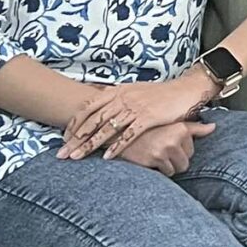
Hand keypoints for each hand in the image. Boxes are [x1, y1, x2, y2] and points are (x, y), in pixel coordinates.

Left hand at [61, 74, 212, 159]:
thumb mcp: (134, 89)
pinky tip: (106, 157)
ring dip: (90, 145)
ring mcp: (135, 108)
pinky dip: (116, 147)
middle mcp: (123, 98)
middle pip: (93, 121)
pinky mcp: (148, 118)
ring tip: (77, 157)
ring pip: (107, 129)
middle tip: (62, 153)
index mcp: (118, 91)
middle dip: (75, 138)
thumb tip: (96, 96)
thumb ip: (115, 96)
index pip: (89, 107)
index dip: (75, 123)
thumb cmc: (159, 93)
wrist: (185, 90)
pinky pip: (128, 135)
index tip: (63, 137)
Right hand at [113, 118, 214, 175]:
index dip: (181, 149)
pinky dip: (160, 169)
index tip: (170, 144)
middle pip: (186, 160)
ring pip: (177, 168)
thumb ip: (194, 127)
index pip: (192, 148)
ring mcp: (164, 150)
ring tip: (157, 154)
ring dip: (168, 165)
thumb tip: (213, 127)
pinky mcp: (154, 160)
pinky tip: (151, 159)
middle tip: (162, 149)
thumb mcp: (172, 123)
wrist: (122, 133)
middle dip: (176, 158)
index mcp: (181, 127)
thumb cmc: (149, 128)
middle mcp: (174, 138)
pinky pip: (167, 172)